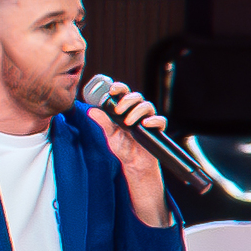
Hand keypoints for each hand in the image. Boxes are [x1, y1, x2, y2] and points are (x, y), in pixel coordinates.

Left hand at [86, 82, 169, 226]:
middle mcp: (137, 111)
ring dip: (137, 111)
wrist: (134, 164)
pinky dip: (153, 120)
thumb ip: (103, 122)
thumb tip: (91, 110)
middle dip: (127, 100)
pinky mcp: (157, 129)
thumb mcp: (110, 135)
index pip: (123, 92)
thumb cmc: (122, 147)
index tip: (111, 90)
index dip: (119, 87)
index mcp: (125, 108)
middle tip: (118, 111)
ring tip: (128, 123)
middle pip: (136, 96)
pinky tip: (145, 124)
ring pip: (147, 106)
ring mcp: (148, 119)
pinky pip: (160, 120)